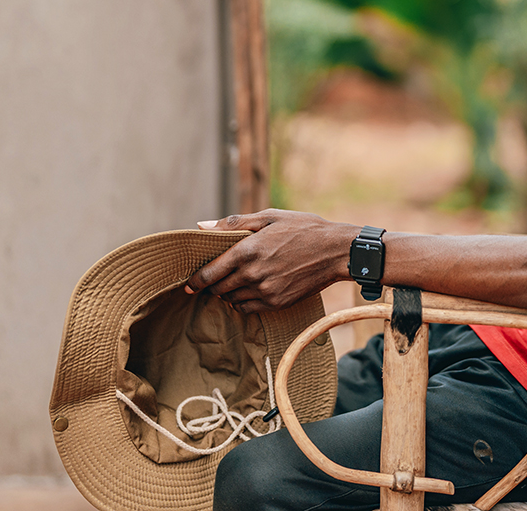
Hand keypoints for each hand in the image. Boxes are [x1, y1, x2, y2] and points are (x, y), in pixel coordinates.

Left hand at [185, 209, 353, 313]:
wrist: (337, 251)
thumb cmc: (304, 229)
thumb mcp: (270, 217)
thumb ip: (233, 223)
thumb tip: (202, 226)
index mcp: (247, 250)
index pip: (209, 273)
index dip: (195, 280)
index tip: (190, 284)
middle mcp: (252, 274)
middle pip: (218, 289)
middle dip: (212, 286)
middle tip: (214, 280)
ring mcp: (265, 291)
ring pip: (232, 300)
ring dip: (228, 294)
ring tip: (234, 284)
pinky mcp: (277, 303)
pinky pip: (248, 309)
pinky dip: (243, 303)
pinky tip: (249, 291)